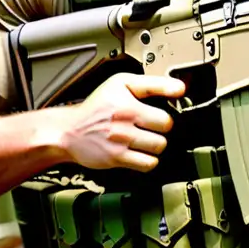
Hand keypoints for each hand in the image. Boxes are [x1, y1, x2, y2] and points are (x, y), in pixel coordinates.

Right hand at [58, 72, 185, 171]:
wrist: (69, 130)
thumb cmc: (96, 107)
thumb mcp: (120, 84)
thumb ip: (152, 84)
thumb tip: (179, 88)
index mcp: (126, 100)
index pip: (162, 100)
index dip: (172, 104)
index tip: (173, 104)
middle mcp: (124, 119)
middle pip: (166, 126)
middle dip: (163, 126)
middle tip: (153, 124)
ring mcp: (121, 140)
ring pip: (159, 146)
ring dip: (156, 143)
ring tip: (147, 138)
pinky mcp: (117, 158)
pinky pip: (147, 164)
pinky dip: (149, 160)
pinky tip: (142, 152)